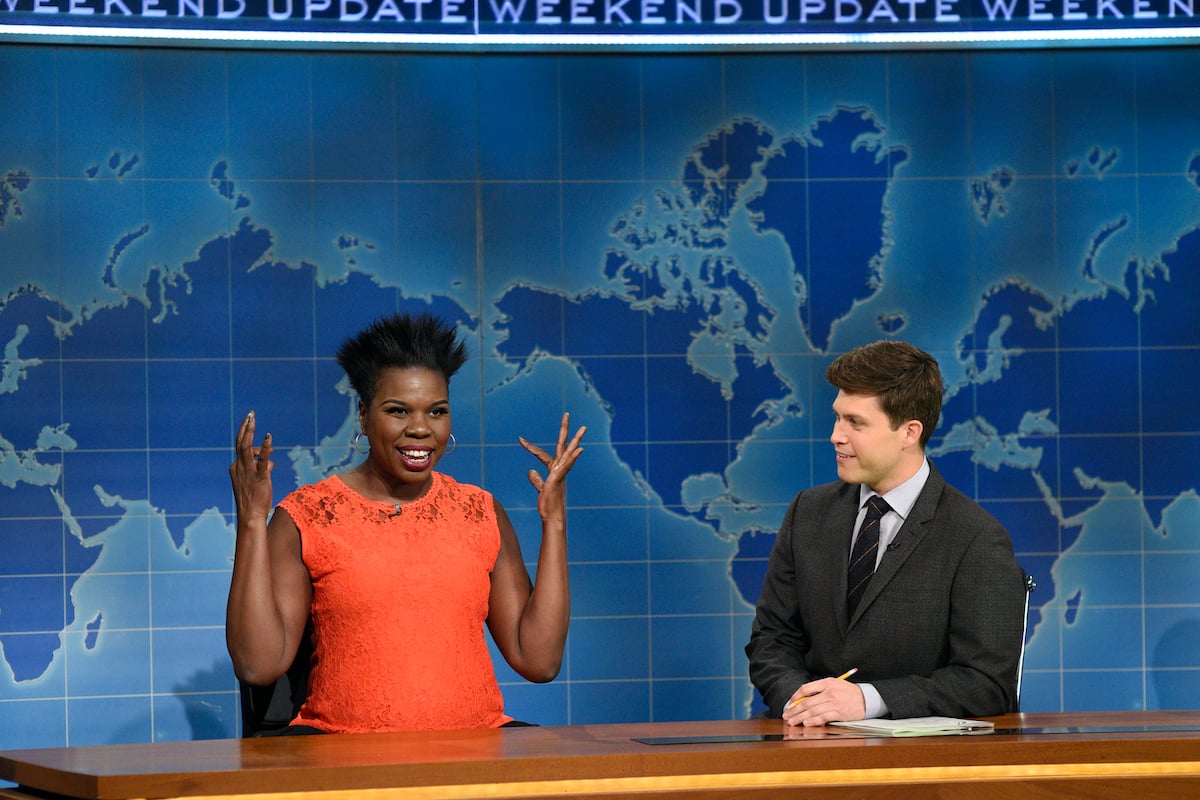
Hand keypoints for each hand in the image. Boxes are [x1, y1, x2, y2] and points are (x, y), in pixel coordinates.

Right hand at [229, 410, 274, 525]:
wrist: (250, 516)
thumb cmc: (254, 498)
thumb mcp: (257, 479)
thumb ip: (262, 467)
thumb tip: (269, 460)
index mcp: (236, 467)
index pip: (243, 448)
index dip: (249, 437)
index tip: (250, 421)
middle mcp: (239, 467)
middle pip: (241, 442)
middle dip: (245, 427)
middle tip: (250, 413)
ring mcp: (248, 472)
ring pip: (246, 448)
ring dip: (249, 432)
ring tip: (253, 419)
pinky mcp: (259, 477)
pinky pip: (262, 460)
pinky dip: (265, 448)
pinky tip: (269, 436)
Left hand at [519, 412, 585, 523]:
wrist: (553, 518)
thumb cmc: (548, 505)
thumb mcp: (540, 489)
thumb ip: (536, 480)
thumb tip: (530, 471)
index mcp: (554, 470)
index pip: (542, 454)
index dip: (530, 447)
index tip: (520, 439)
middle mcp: (559, 468)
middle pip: (562, 445)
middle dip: (565, 429)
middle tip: (566, 414)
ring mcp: (561, 473)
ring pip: (569, 452)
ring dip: (576, 439)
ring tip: (583, 427)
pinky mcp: (559, 479)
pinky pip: (567, 466)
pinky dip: (573, 458)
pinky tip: (580, 449)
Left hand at [781, 676, 865, 726]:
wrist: (867, 699)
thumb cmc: (849, 692)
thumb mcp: (835, 685)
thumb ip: (820, 690)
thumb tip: (803, 700)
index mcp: (827, 682)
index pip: (806, 688)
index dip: (795, 697)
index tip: (790, 704)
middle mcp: (829, 692)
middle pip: (807, 702)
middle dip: (794, 710)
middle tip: (787, 716)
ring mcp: (834, 702)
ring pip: (812, 711)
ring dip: (800, 717)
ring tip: (792, 722)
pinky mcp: (839, 712)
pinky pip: (823, 717)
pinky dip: (813, 721)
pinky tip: (806, 723)